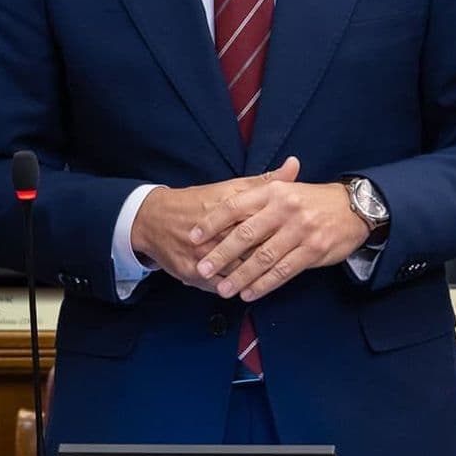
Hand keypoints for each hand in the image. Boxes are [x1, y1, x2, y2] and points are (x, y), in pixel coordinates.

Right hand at [131, 160, 296, 290]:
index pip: (263, 223)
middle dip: (274, 257)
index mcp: (227, 207)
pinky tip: (251, 290)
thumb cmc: (197, 202)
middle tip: (294, 259)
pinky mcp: (192, 274)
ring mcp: (202, 255)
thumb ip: (265, 181)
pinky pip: (220, 286)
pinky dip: (237, 289)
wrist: (154, 220)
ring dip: (257, 278)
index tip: (302, 234)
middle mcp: (214, 233)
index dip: (284, 231)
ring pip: (238, 272)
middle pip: (253, 250)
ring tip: (275, 277)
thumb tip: (295, 165)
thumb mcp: (230, 187)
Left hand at [190, 156, 370, 301]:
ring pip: (263, 257)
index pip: (235, 206)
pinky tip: (249, 293)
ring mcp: (300, 230)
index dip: (212, 222)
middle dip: (221, 254)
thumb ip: (256, 197)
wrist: (353, 207)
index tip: (193, 237)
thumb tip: (220, 207)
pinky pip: (283, 271)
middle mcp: (285, 209)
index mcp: (273, 192)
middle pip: (246, 234)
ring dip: (241, 275)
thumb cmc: (311, 201)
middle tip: (202, 268)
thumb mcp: (286, 190)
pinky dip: (264, 284)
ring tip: (223, 289)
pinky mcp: (313, 250)